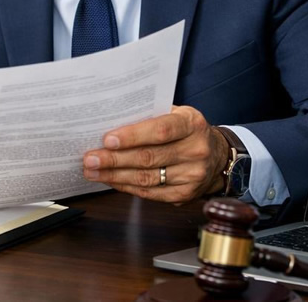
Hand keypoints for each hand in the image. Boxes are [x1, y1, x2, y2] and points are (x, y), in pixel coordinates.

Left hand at [82, 105, 230, 203]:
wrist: (217, 156)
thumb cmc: (187, 130)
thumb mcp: (177, 114)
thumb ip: (151, 115)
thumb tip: (111, 120)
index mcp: (192, 124)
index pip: (160, 130)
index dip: (132, 136)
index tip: (107, 139)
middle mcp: (195, 151)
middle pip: (148, 157)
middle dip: (114, 159)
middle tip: (89, 158)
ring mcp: (192, 175)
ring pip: (146, 178)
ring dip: (114, 175)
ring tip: (92, 171)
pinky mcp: (185, 194)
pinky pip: (150, 193)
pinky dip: (126, 187)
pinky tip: (111, 180)